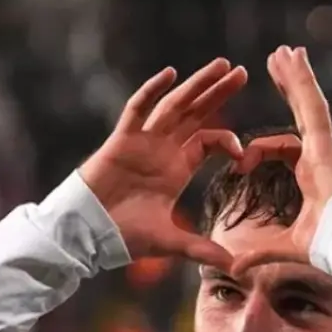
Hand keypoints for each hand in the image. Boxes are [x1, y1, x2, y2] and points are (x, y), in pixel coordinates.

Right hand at [79, 58, 246, 268]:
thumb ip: (201, 248)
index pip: (208, 142)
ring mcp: (142, 142)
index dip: (228, 142)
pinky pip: (137, 110)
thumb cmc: (123, 236)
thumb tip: (233, 267)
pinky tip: (170, 74)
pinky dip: (151, 91)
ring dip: (197, 85)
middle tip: (242, 72)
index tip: (244, 153)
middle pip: (196, 114)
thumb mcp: (170, 242)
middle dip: (218, 93)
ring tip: (222, 65)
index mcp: (176, 169)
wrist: (87, 235)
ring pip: (173, 105)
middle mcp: (162, 150)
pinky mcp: (121, 141)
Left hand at [230, 46, 331, 271]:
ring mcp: (325, 148)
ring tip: (283, 52)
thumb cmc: (329, 248)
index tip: (240, 163)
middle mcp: (320, 157)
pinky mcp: (325, 144)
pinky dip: (302, 82)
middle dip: (287, 89)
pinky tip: (294, 58)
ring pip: (307, 104)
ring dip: (295, 76)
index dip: (259, 151)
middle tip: (274, 64)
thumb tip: (231, 269)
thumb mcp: (283, 246)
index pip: (283, 149)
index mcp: (312, 175)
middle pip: (299, 115)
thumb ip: (257, 252)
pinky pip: (311, 106)